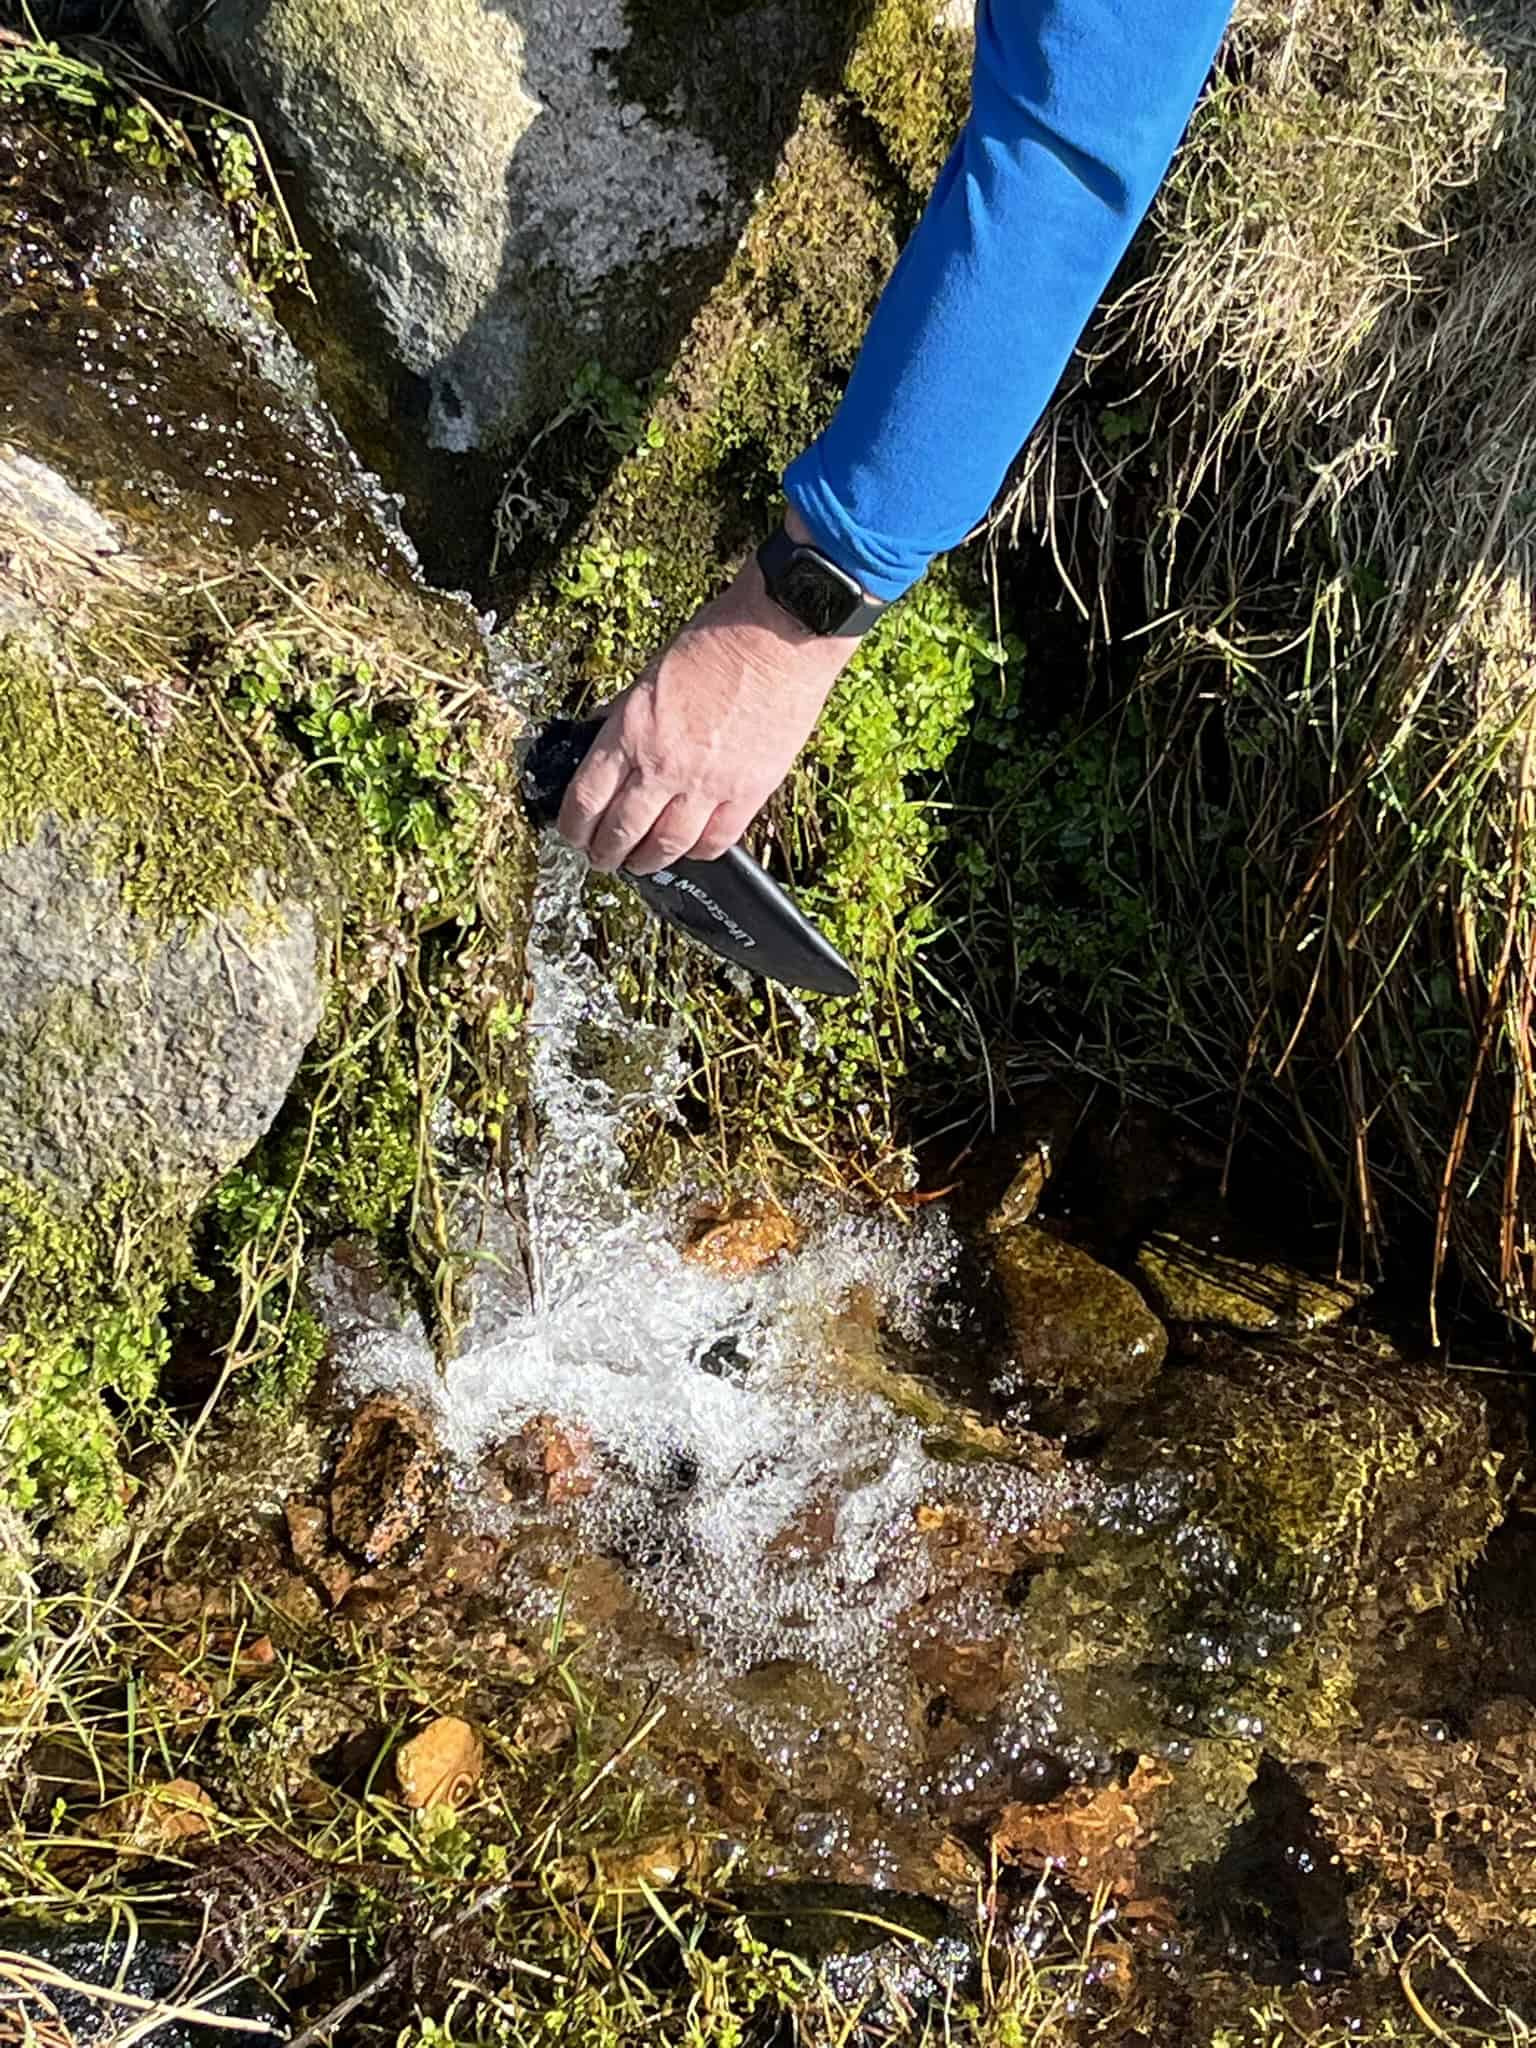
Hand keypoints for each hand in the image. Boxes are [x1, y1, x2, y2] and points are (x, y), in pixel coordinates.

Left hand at [557, 520, 860, 873]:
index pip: (586, 798)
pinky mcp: (748, 792)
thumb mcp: (650, 674)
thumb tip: (603, 736)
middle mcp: (663, 765)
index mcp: (631, 731)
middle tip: (601, 858)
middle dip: (605, 853)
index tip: (573, 834)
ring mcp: (707, 784)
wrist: (779, 635)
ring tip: (639, 864)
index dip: (574, 827)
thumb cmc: (717, 641)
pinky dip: (697, 853)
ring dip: (646, 862)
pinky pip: (716, 841)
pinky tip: (689, 850)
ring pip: (666, 846)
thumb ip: (624, 714)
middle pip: (621, 831)